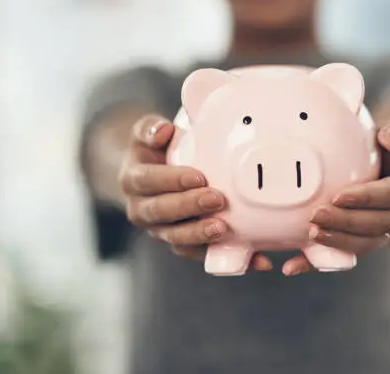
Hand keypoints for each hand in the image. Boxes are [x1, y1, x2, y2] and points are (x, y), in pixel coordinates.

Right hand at [118, 114, 271, 270]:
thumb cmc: (156, 150)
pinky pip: (202, 256)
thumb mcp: (147, 134)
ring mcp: (161, 231)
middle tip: (217, 199)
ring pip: (177, 239)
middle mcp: (143, 210)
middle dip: (189, 207)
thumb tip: (164, 129)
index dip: (171, 180)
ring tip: (223, 228)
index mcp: (134, 181)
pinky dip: (228, 259)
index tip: (198, 176)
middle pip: (161, 212)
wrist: (152, 176)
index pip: (147, 181)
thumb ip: (151, 129)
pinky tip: (255, 261)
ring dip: (200, 235)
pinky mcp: (182, 245)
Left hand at [282, 116, 389, 275]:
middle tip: (316, 215)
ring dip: (337, 241)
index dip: (367, 198)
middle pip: (378, 224)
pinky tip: (293, 266)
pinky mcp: (369, 242)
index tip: (338, 196)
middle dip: (346, 222)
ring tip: (310, 233)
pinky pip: (346, 257)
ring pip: (365, 244)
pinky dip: (318, 263)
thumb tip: (388, 137)